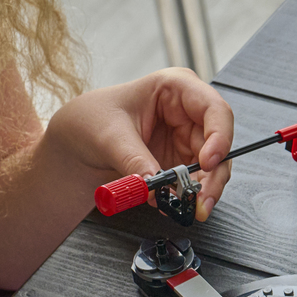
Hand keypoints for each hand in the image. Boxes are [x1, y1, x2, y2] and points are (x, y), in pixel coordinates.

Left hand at [51, 69, 236, 220]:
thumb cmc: (91, 119)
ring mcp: (187, 138)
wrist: (77, 141)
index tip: (207, 163)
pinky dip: (189, 196)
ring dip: (203, 190)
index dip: (219, 136)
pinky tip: (175, 205)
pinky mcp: (182, 162)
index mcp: (176, 88)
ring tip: (187, 208)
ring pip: (213, 167)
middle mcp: (188, 113)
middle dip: (213, 175)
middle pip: (218, 144)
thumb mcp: (108, 136)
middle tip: (201, 200)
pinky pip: (196, 181)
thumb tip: (155, 181)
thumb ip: (133, 158)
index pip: (214, 109)